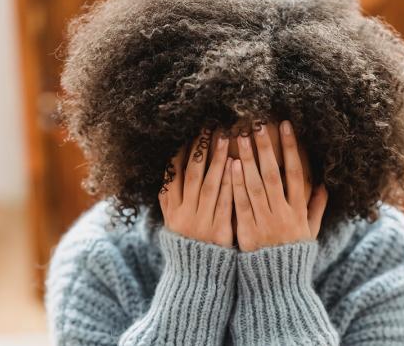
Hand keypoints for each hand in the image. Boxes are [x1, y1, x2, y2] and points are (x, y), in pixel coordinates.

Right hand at [158, 128, 233, 247]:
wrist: (198, 275)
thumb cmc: (188, 242)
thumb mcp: (172, 222)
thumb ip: (170, 199)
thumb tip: (167, 170)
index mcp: (171, 210)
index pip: (172, 176)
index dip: (180, 154)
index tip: (188, 134)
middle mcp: (184, 214)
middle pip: (191, 175)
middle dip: (199, 149)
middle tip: (208, 127)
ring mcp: (201, 222)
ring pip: (208, 185)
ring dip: (216, 159)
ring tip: (223, 137)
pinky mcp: (219, 230)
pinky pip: (224, 202)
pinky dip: (229, 182)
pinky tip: (235, 164)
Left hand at [232, 120, 327, 251]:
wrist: (277, 283)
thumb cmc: (293, 253)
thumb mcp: (310, 232)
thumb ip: (317, 208)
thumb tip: (324, 185)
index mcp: (299, 211)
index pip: (297, 174)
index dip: (292, 149)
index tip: (286, 127)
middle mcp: (283, 213)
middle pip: (274, 175)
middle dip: (266, 148)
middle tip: (257, 124)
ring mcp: (265, 221)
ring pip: (255, 186)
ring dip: (248, 160)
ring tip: (240, 138)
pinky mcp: (247, 231)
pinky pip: (241, 204)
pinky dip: (236, 184)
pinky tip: (231, 165)